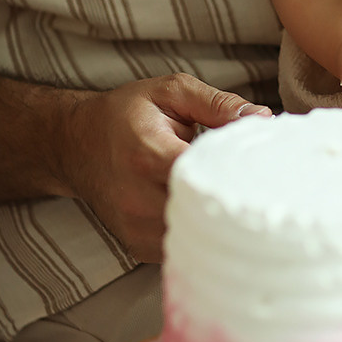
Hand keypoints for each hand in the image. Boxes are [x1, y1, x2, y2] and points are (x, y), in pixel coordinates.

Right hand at [55, 74, 269, 261]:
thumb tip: (263, 117)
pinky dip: (201, 234)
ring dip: (219, 222)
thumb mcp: (170, 92)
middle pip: (204, 212)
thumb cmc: (127, 114)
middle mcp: (138, 198)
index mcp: (149, 153)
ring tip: (236, 200)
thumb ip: (217, 103)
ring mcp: (136, 228)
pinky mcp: (138, 246)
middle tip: (262, 187)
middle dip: (235, 201)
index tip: (263, 169)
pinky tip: (211, 215)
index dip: (238, 175)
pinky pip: (182, 248)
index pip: (203, 177)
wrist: (77, 144)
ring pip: (196, 237)